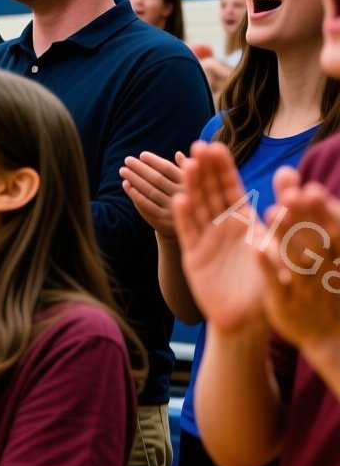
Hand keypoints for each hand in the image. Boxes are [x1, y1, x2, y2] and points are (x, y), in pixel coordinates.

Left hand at [121, 150, 187, 236]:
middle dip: (140, 168)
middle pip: (157, 179)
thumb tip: (178, 154)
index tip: (141, 155)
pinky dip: (135, 194)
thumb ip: (186, 171)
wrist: (186, 227)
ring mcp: (172, 210)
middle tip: (127, 160)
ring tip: (123, 171)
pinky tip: (126, 185)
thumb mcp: (193, 184)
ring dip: (134, 180)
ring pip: (150, 191)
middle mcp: (182, 196)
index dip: (154, 161)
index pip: (169, 169)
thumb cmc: (187, 198)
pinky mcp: (163, 221)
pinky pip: (146, 205)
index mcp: (190, 183)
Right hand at [172, 142, 266, 333]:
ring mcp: (206, 240)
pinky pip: (188, 233)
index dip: (222, 168)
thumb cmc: (268, 286)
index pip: (231, 188)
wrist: (247, 319)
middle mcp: (223, 227)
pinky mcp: (194, 257)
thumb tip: (285, 203)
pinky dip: (183, 217)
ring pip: (197, 207)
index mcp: (244, 221)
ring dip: (192, 187)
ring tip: (188, 165)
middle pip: (211, 192)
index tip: (215, 146)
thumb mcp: (279, 252)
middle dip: (205, 170)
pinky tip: (179, 200)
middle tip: (198, 146)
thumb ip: (279, 229)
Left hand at [256, 167, 339, 350]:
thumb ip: (301, 210)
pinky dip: (269, 267)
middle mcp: (327, 268)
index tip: (310, 188)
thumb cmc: (322, 279)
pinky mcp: (285, 304)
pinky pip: (277, 283)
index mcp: (338, 253)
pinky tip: (256, 248)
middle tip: (292, 194)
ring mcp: (307, 287)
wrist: (327, 335)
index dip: (323, 208)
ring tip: (273, 211)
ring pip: (298, 259)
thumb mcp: (319, 247)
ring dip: (288, 236)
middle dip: (306, 216)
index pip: (334, 226)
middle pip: (316, 238)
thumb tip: (284, 171)